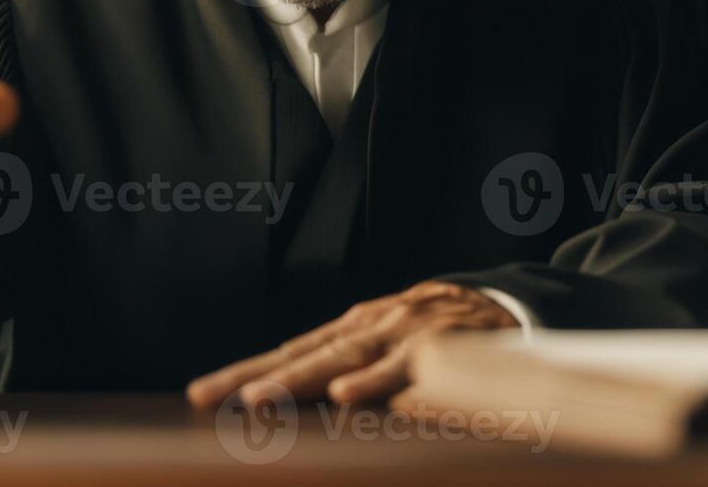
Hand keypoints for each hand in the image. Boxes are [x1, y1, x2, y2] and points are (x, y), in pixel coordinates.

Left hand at [186, 281, 516, 408]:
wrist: (508, 307)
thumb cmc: (443, 335)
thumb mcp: (389, 347)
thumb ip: (351, 367)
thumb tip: (302, 395)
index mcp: (350, 332)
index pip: (287, 355)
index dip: (243, 373)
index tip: (200, 395)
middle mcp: (366, 328)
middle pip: (298, 356)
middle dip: (249, 378)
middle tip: (204, 397)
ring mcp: (397, 335)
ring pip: (338, 360)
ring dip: (295, 380)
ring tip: (255, 401)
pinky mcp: (433, 348)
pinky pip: (398, 370)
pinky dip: (371, 383)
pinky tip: (343, 397)